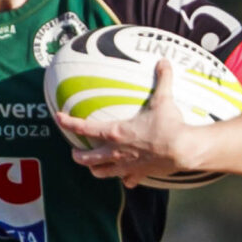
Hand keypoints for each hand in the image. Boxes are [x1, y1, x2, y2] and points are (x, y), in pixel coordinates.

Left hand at [52, 59, 207, 185]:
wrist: (183, 150)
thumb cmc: (170, 125)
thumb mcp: (163, 99)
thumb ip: (162, 79)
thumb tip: (164, 61)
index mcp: (115, 132)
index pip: (84, 128)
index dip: (68, 122)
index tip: (58, 118)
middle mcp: (116, 151)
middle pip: (87, 158)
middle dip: (78, 155)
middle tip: (74, 151)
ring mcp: (126, 166)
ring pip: (102, 172)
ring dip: (95, 169)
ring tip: (93, 166)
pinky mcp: (139, 174)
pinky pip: (127, 180)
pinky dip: (124, 179)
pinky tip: (126, 177)